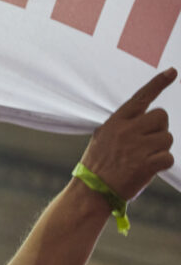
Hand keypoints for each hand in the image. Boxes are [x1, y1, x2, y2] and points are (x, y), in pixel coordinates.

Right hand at [78, 68, 174, 201]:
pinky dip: (162, 164)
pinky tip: (147, 170)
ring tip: (143, 160)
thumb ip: (120, 126)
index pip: (140, 98)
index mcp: (115, 122)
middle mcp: (127, 131)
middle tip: (147, 144)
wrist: (91, 192)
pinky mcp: (147, 164)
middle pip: (161, 117)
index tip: (173, 71)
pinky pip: (168, 157)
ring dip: (160, 149)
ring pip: (167, 138)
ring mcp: (137, 147)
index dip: (158, 83)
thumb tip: (141, 117)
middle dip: (159, 129)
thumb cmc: (97, 167)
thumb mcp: (102, 139)